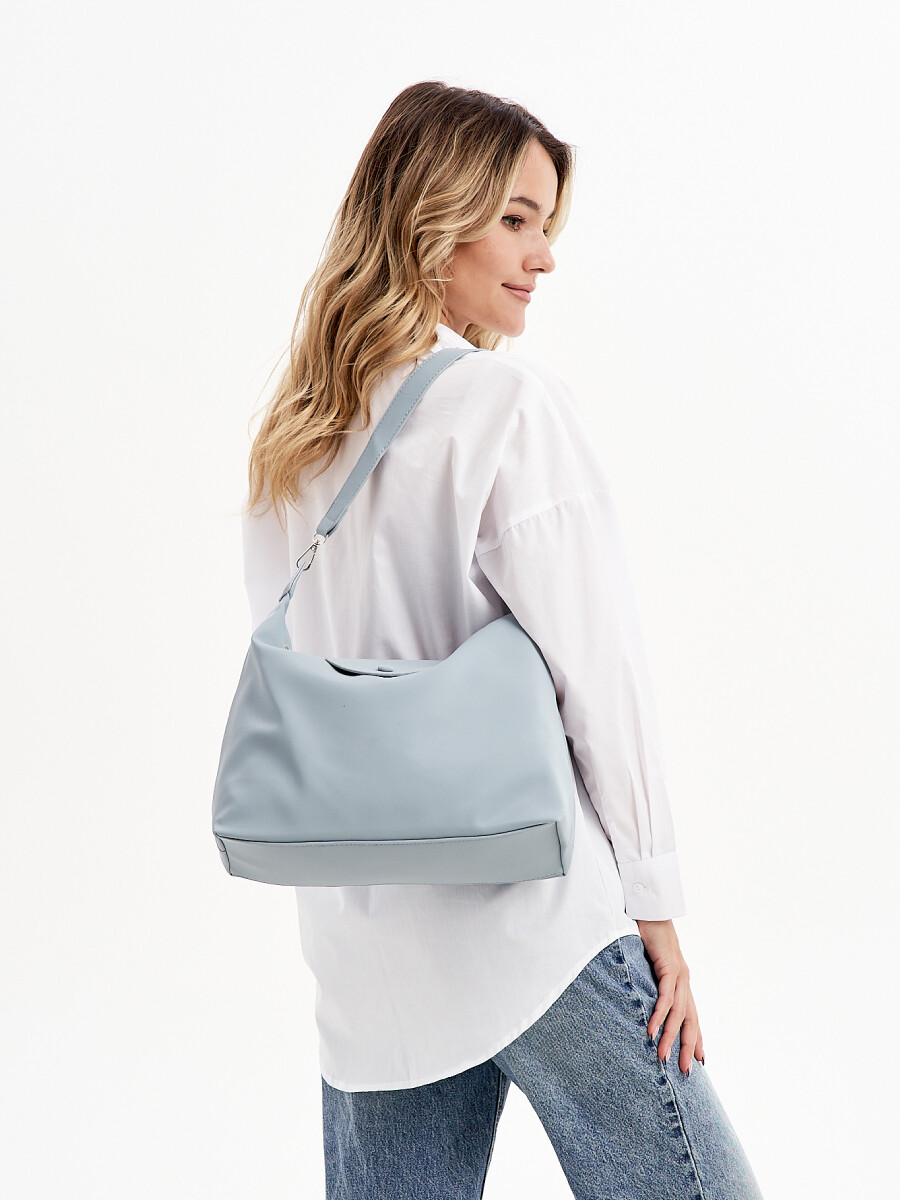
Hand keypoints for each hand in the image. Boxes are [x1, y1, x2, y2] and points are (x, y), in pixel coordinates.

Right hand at [634, 918, 704, 1075]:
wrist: (650, 910)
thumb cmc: (647, 935)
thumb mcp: (648, 965)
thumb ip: (649, 982)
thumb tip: (640, 998)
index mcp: (682, 982)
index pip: (692, 1016)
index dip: (696, 1039)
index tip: (698, 1061)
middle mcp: (685, 981)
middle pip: (691, 1021)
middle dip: (689, 1047)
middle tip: (686, 1072)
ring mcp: (679, 974)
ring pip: (679, 1013)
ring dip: (670, 1036)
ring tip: (662, 1057)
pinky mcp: (669, 967)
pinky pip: (666, 996)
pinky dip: (660, 1014)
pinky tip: (652, 1029)